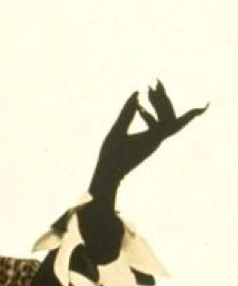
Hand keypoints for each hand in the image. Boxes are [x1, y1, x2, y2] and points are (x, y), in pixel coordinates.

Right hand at [89, 81, 206, 205]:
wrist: (108, 177)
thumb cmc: (110, 157)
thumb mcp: (116, 132)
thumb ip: (127, 112)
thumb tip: (137, 93)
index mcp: (152, 139)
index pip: (174, 122)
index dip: (191, 114)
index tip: (204, 105)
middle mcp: (156, 140)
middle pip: (169, 116)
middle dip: (164, 98)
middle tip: (156, 81)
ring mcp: (152, 142)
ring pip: (163, 119)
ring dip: (158, 104)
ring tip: (149, 89)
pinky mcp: (147, 144)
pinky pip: (156, 125)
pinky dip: (151, 114)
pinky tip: (140, 108)